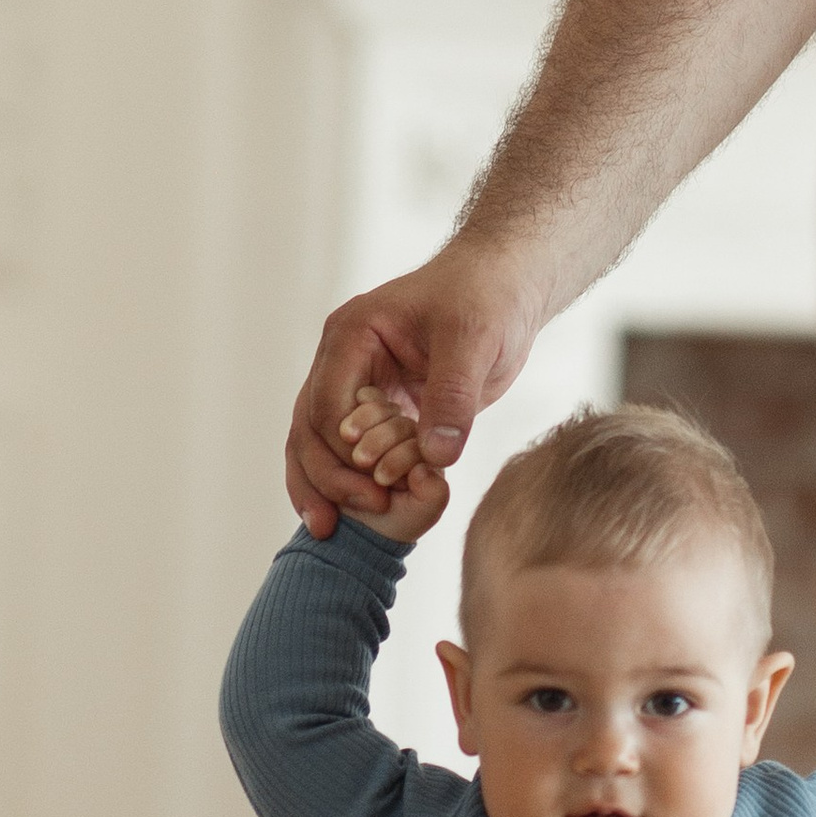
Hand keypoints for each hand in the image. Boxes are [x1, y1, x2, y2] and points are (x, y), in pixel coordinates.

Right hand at [286, 241, 532, 539]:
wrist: (505, 287)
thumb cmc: (487, 298)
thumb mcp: (474, 340)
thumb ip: (453, 396)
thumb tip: (434, 458)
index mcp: (352, 334)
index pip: (326, 403)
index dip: (342, 453)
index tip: (372, 491)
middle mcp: (343, 360)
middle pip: (310, 427)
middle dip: (325, 476)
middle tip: (348, 519)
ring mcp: (357, 384)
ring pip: (318, 442)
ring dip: (324, 484)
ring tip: (328, 529)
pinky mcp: (379, 407)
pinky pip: (352, 447)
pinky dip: (351, 479)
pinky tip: (353, 515)